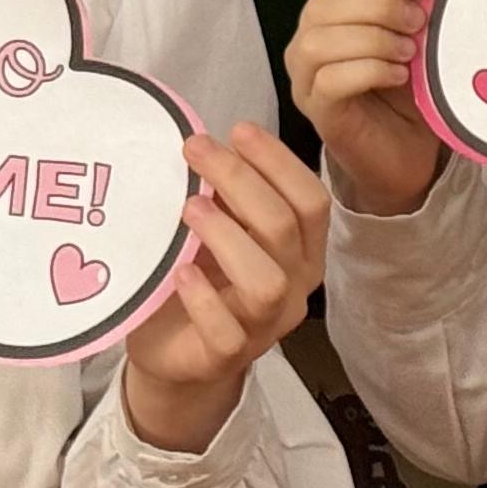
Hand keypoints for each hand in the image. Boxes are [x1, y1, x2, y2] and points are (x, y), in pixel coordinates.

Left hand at [119, 124, 330, 452]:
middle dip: (240, 180)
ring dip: (228, 236)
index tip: (237, 130)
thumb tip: (207, 144)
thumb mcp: (222, 230)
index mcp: (302, 251)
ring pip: (266, 281)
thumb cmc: (203, 277)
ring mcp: (263, 327)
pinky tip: (181, 272)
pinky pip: (226, 332)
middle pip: (285, 228)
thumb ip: (227, 197)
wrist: (174, 352)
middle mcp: (295, 288)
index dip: (278, 161)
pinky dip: (204, 298)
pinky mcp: (226, 357)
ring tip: (190, 208)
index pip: (311, 201)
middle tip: (195, 151)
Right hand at [284, 0, 448, 217]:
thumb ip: (416, 8)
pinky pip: (329, 81)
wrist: (409, 155)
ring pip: (319, 42)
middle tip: (420, 21)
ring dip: (372, 39)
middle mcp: (308, 41)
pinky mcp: (317, 113)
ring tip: (409, 52)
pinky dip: (367, 71)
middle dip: (380, 4)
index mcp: (332, 13)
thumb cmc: (408, 93)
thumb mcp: (417, 40)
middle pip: (325, 3)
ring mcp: (306, 79)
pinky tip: (398, 76)